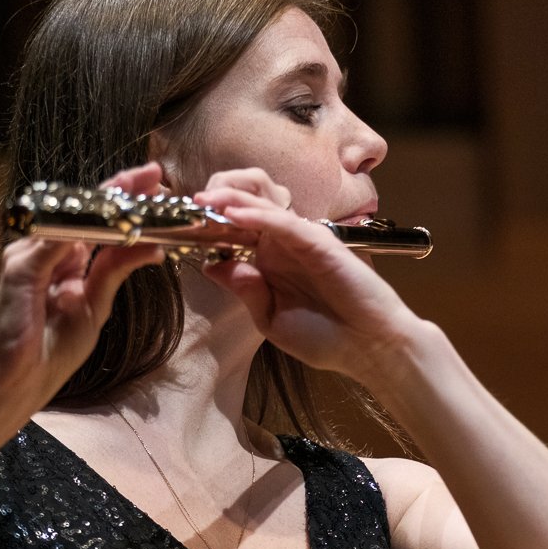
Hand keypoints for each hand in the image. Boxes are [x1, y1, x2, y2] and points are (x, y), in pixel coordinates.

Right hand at [0, 163, 166, 447]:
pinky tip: (114, 222)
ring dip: (108, 204)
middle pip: (83, 209)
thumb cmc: (48, 351)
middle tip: (153, 174)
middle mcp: (45, 249)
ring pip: (72, 218)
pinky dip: (85, 229)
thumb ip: (116, 271)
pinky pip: (56, 241)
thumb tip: (153, 245)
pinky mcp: (20, 269)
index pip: (95, 218)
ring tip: (141, 192)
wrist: (13, 383)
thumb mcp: (95, 306)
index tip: (155, 181)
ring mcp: (30, 254)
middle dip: (120, 189)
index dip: (123, 198)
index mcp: (64, 258)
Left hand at [194, 169, 422, 381]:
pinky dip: (258, 216)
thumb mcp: (272, 319)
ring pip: (261, 212)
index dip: (208, 231)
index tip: (178, 227)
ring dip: (231, 203)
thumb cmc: (326, 339)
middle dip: (214, 208)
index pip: (235, 239)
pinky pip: (283, 223)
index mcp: (272, 265)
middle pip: (244, 217)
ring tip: (203, 199)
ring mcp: (301, 242)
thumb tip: (212, 265)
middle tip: (186, 203)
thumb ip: (246, 290)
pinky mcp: (318, 241)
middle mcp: (284, 248)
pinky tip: (233, 213)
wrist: (369, 348)